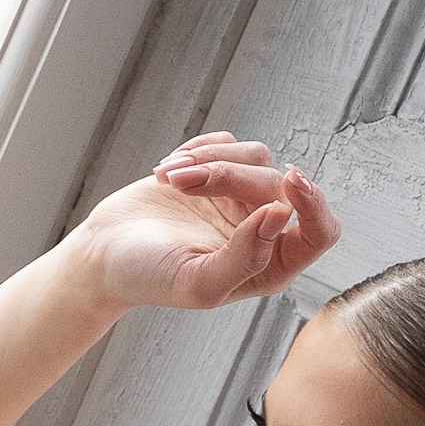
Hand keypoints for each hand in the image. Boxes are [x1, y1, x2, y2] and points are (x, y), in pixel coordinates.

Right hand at [68, 134, 340, 315]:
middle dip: (228, 177)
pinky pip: (229, 143)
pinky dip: (199, 150)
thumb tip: (279, 215)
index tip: (291, 178)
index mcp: (270, 267)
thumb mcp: (197, 282)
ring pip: (255, 157)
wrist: (104, 253)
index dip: (314, 203)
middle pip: (278, 185)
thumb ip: (245, 258)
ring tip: (169, 177)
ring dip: (209, 161)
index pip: (320, 232)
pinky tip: (169, 171)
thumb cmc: (148, 278)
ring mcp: (243, 200)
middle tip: (182, 184)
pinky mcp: (220, 172)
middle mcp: (264, 231)